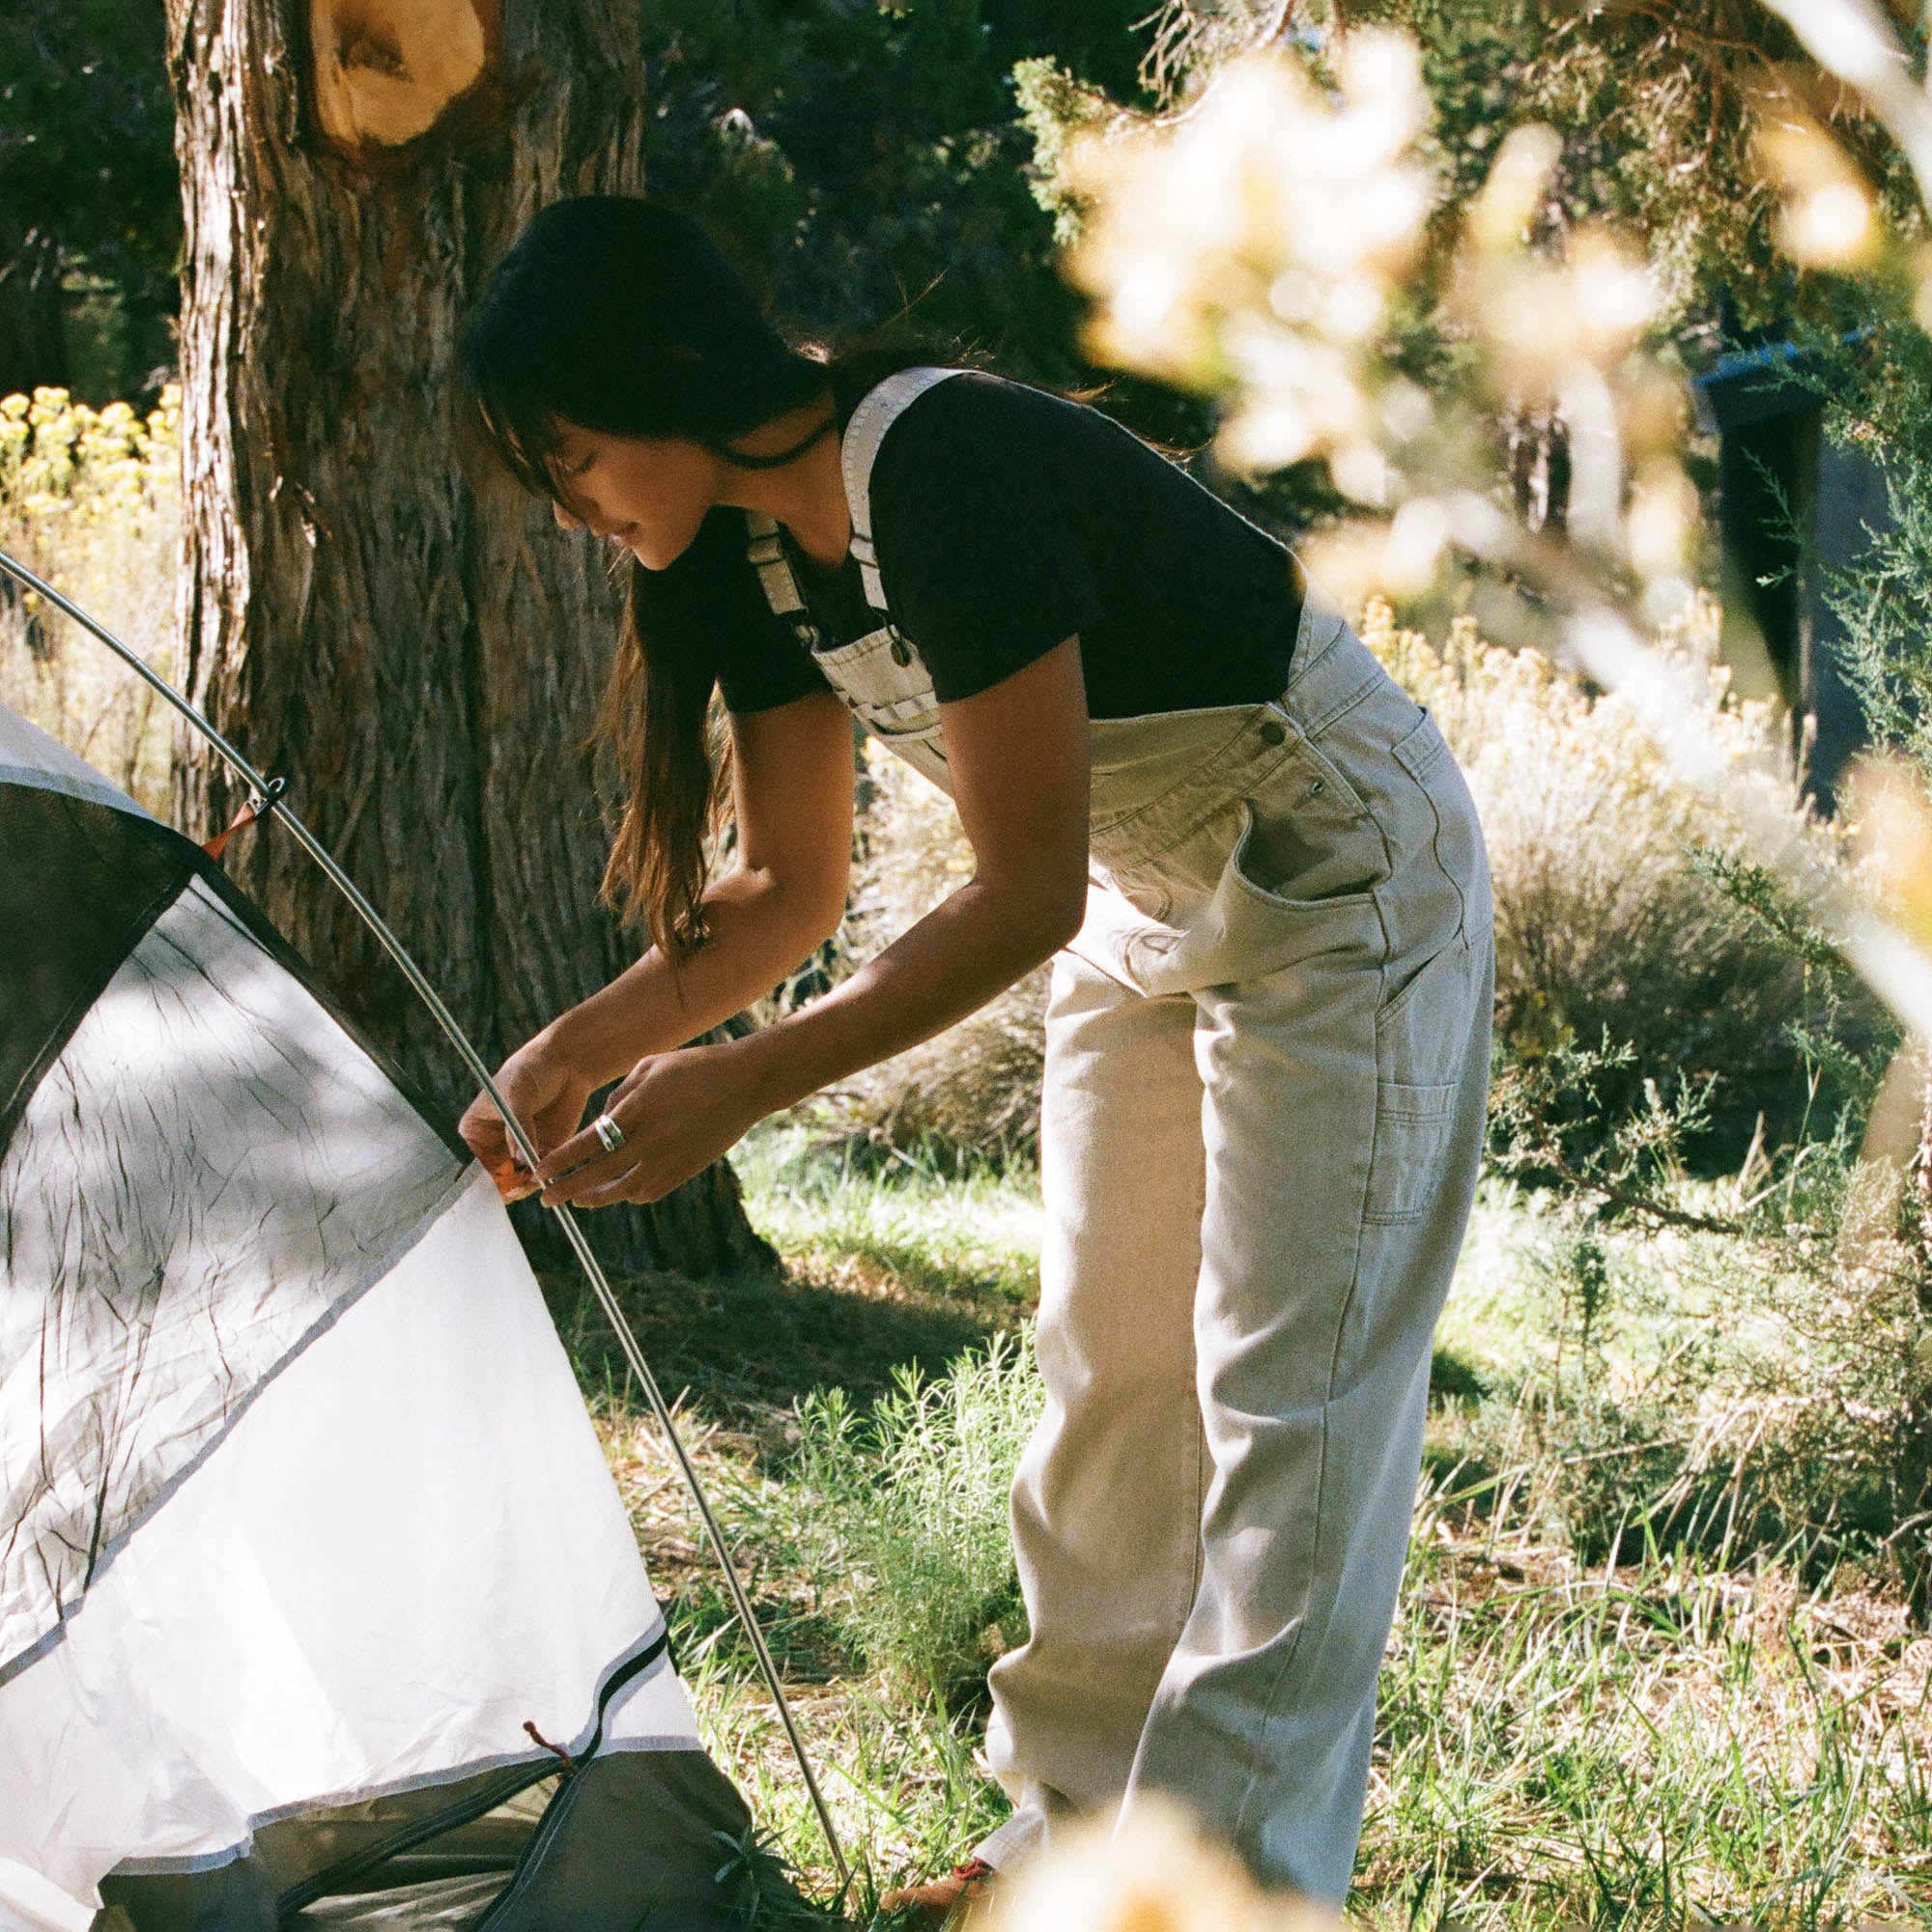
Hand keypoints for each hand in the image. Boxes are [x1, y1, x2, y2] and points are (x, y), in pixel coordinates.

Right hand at [460, 1037, 597, 1202]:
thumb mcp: (518, 1093)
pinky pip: (540, 1174)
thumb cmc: (533, 1070)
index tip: (489, 1186)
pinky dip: (542, 1179)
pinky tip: (545, 1176)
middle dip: (502, 1188)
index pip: (471, 1161)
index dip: (478, 1178)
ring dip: (524, 1186)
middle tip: (512, 1191)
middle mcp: (495, 1144)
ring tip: (530, 1181)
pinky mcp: (544, 1153)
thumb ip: (517, 1126)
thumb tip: (519, 1159)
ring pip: (517, 1181)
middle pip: (493, 1177)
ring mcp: (519, 1151)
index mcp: (476, 1130)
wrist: (567, 1064)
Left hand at [536, 1038, 768, 1208]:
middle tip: (545, 1199)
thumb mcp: (649, 1067)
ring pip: (623, 1190)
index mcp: (637, 1109)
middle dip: (567, 1188)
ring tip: (580, 1199)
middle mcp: (650, 1138)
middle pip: (598, 1173)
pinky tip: (620, 1190)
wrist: (746, 1082)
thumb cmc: (696, 1067)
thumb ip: (619, 1097)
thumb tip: (601, 1126)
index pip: (587, 1143)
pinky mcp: (688, 1168)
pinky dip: (631, 1194)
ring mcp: (671, 1157)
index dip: (560, 1161)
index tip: (538, 1172)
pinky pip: (650, 1191)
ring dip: (597, 1197)